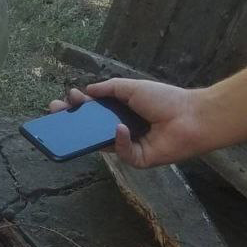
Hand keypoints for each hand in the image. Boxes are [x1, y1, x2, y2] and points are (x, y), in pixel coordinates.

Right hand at [47, 79, 210, 168]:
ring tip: (73, 124)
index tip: (68, 99)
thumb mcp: (132, 87)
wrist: (190, 117)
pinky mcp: (137, 159)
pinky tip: (120, 128)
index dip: (80, 105)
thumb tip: (87, 90)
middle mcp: (122, 128)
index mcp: (122, 111)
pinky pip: (122, 152)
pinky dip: (120, 140)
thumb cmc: (165, 99)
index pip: (94, 110)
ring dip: (87, 134)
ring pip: (102, 142)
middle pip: (92, 127)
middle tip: (56, 113)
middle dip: (73, 121)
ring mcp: (129, 145)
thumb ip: (109, 88)